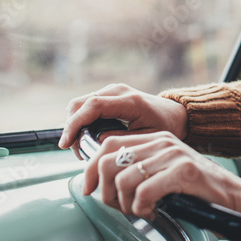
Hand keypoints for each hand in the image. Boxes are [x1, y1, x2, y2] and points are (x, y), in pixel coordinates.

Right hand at [60, 83, 188, 154]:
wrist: (174, 113)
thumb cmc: (164, 127)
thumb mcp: (146, 138)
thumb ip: (122, 139)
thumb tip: (97, 140)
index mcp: (130, 101)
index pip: (93, 106)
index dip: (75, 124)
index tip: (66, 144)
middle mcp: (118, 91)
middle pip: (80, 104)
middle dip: (71, 127)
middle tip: (75, 151)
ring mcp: (112, 90)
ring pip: (79, 104)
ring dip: (74, 125)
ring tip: (81, 147)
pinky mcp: (108, 94)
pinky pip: (86, 106)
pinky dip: (80, 121)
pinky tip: (85, 138)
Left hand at [84, 131, 240, 221]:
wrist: (235, 197)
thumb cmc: (199, 191)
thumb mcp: (165, 172)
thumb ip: (140, 169)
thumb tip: (102, 183)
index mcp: (155, 139)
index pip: (107, 144)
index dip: (90, 169)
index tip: (89, 190)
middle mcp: (162, 142)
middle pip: (108, 160)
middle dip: (104, 191)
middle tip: (118, 207)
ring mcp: (173, 155)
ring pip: (123, 179)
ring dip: (124, 204)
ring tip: (138, 212)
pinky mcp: (183, 171)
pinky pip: (143, 192)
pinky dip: (141, 209)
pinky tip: (152, 213)